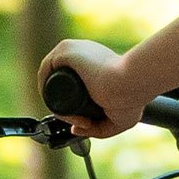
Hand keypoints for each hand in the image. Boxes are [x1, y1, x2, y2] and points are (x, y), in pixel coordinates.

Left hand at [36, 40, 151, 138]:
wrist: (132, 85)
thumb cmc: (132, 99)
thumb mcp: (118, 120)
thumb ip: (99, 128)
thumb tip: (75, 129)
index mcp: (97, 64)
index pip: (74, 83)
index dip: (73, 106)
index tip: (85, 121)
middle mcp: (83, 53)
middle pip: (60, 83)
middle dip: (64, 107)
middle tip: (80, 122)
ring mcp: (73, 50)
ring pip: (51, 81)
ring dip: (58, 105)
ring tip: (75, 119)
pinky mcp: (65, 51)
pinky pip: (45, 74)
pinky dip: (47, 94)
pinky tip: (62, 109)